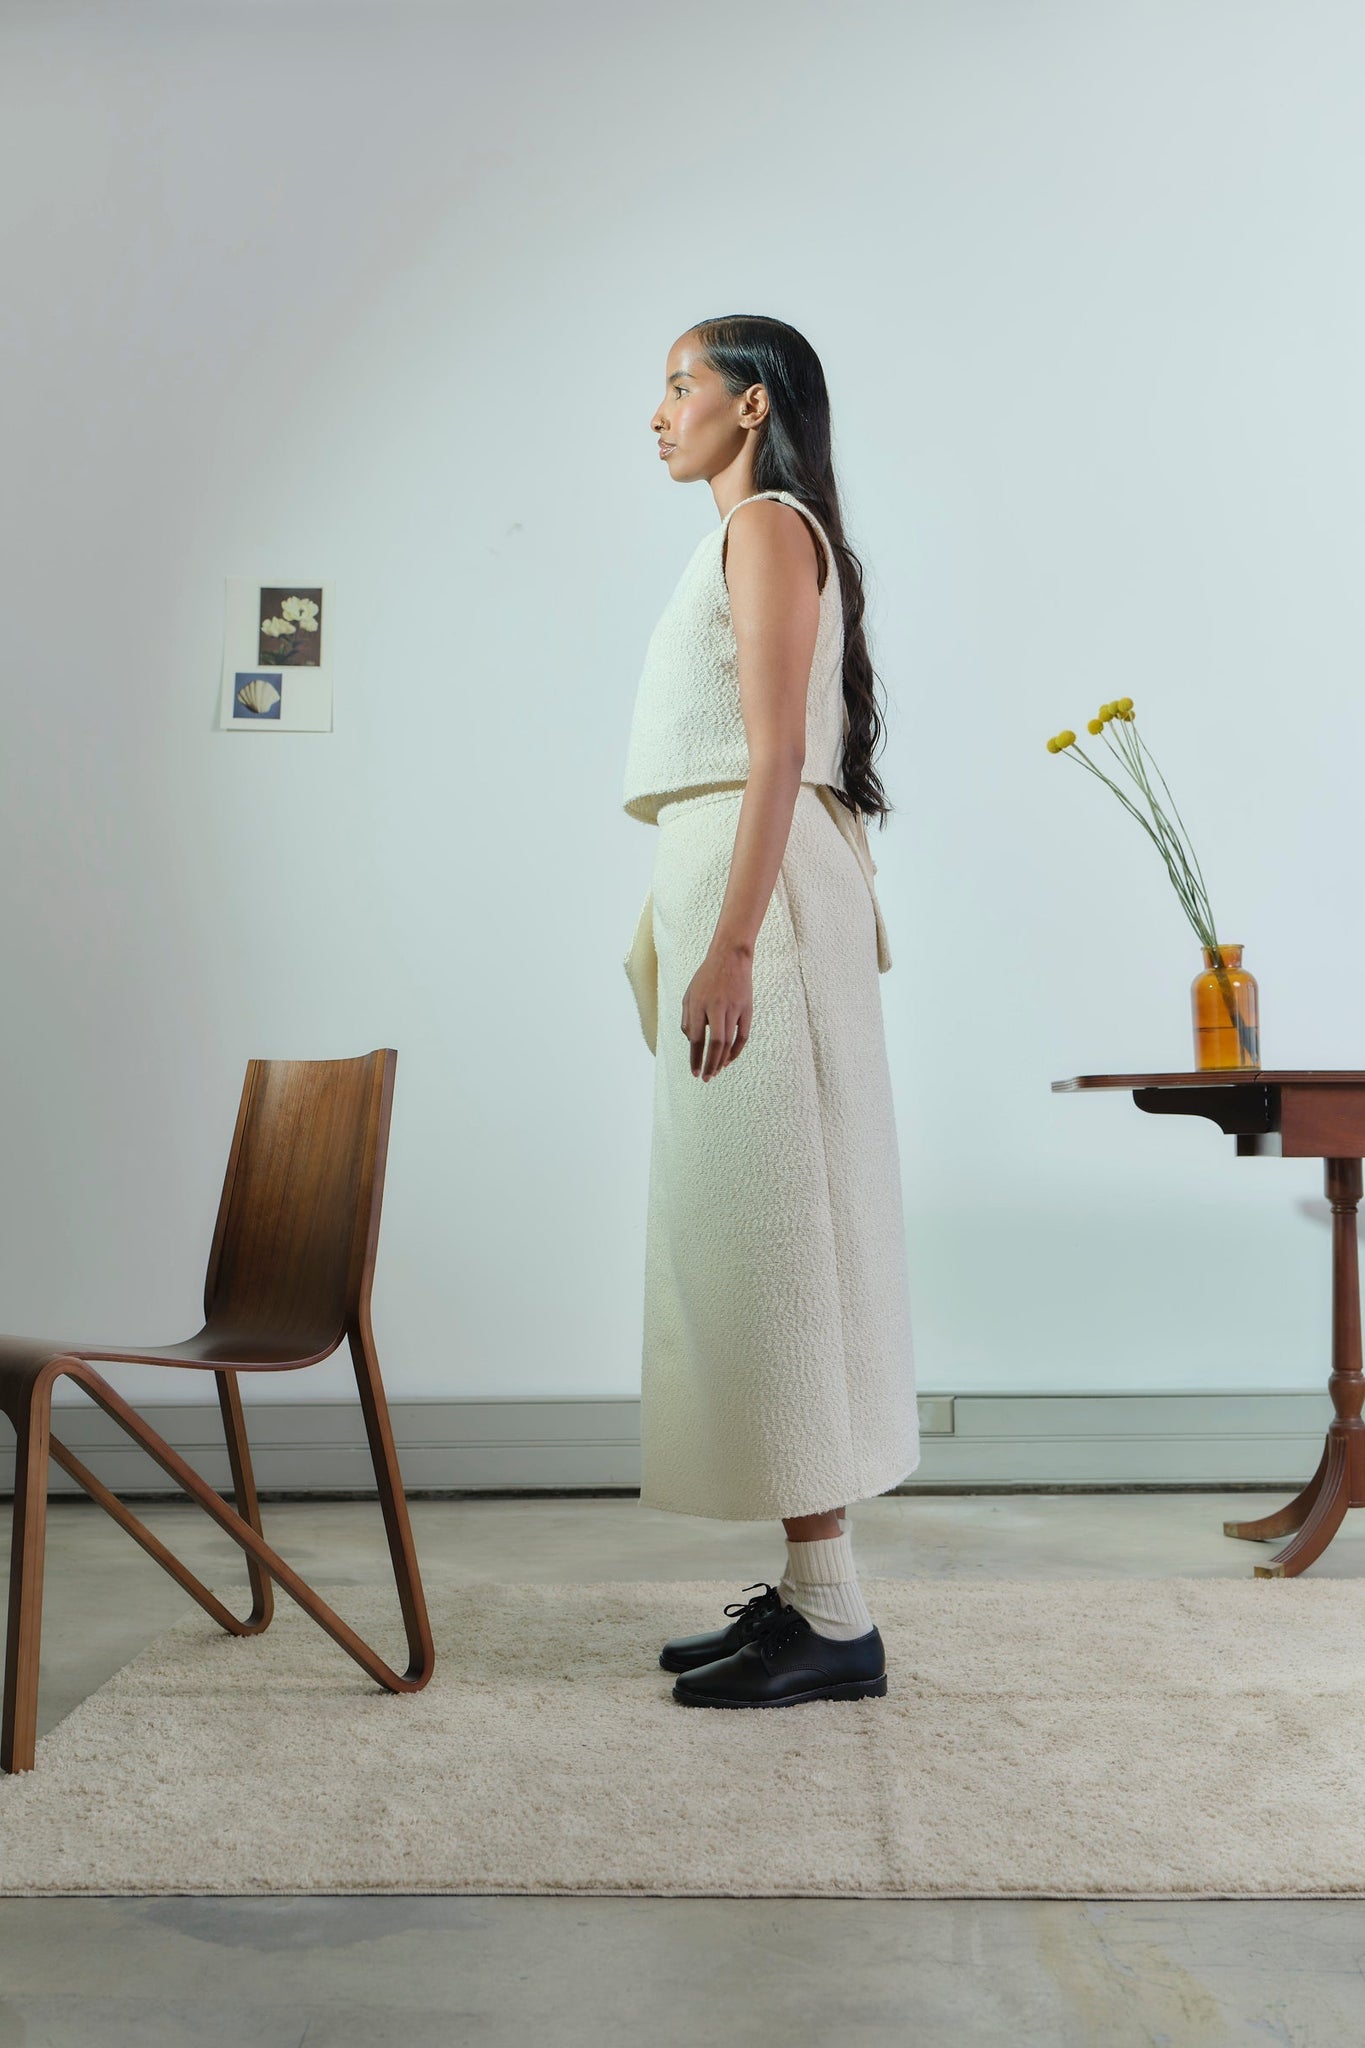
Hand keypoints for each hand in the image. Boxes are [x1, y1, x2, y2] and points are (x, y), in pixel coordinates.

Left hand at [681, 943, 752, 1080]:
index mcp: (698, 1004)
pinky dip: (736, 1050)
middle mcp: (715, 1007)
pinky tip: (729, 1059)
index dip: (695, 1058)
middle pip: (714, 1044)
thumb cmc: (707, 977)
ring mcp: (733, 1008)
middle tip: (706, 1078)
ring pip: (728, 1042)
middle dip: (710, 1064)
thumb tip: (692, 1042)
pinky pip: (742, 1036)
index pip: (696, 1039)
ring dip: (722, 1060)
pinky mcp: (746, 1009)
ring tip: (716, 1071)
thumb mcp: (689, 994)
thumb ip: (687, 1018)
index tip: (695, 1072)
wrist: (730, 957)